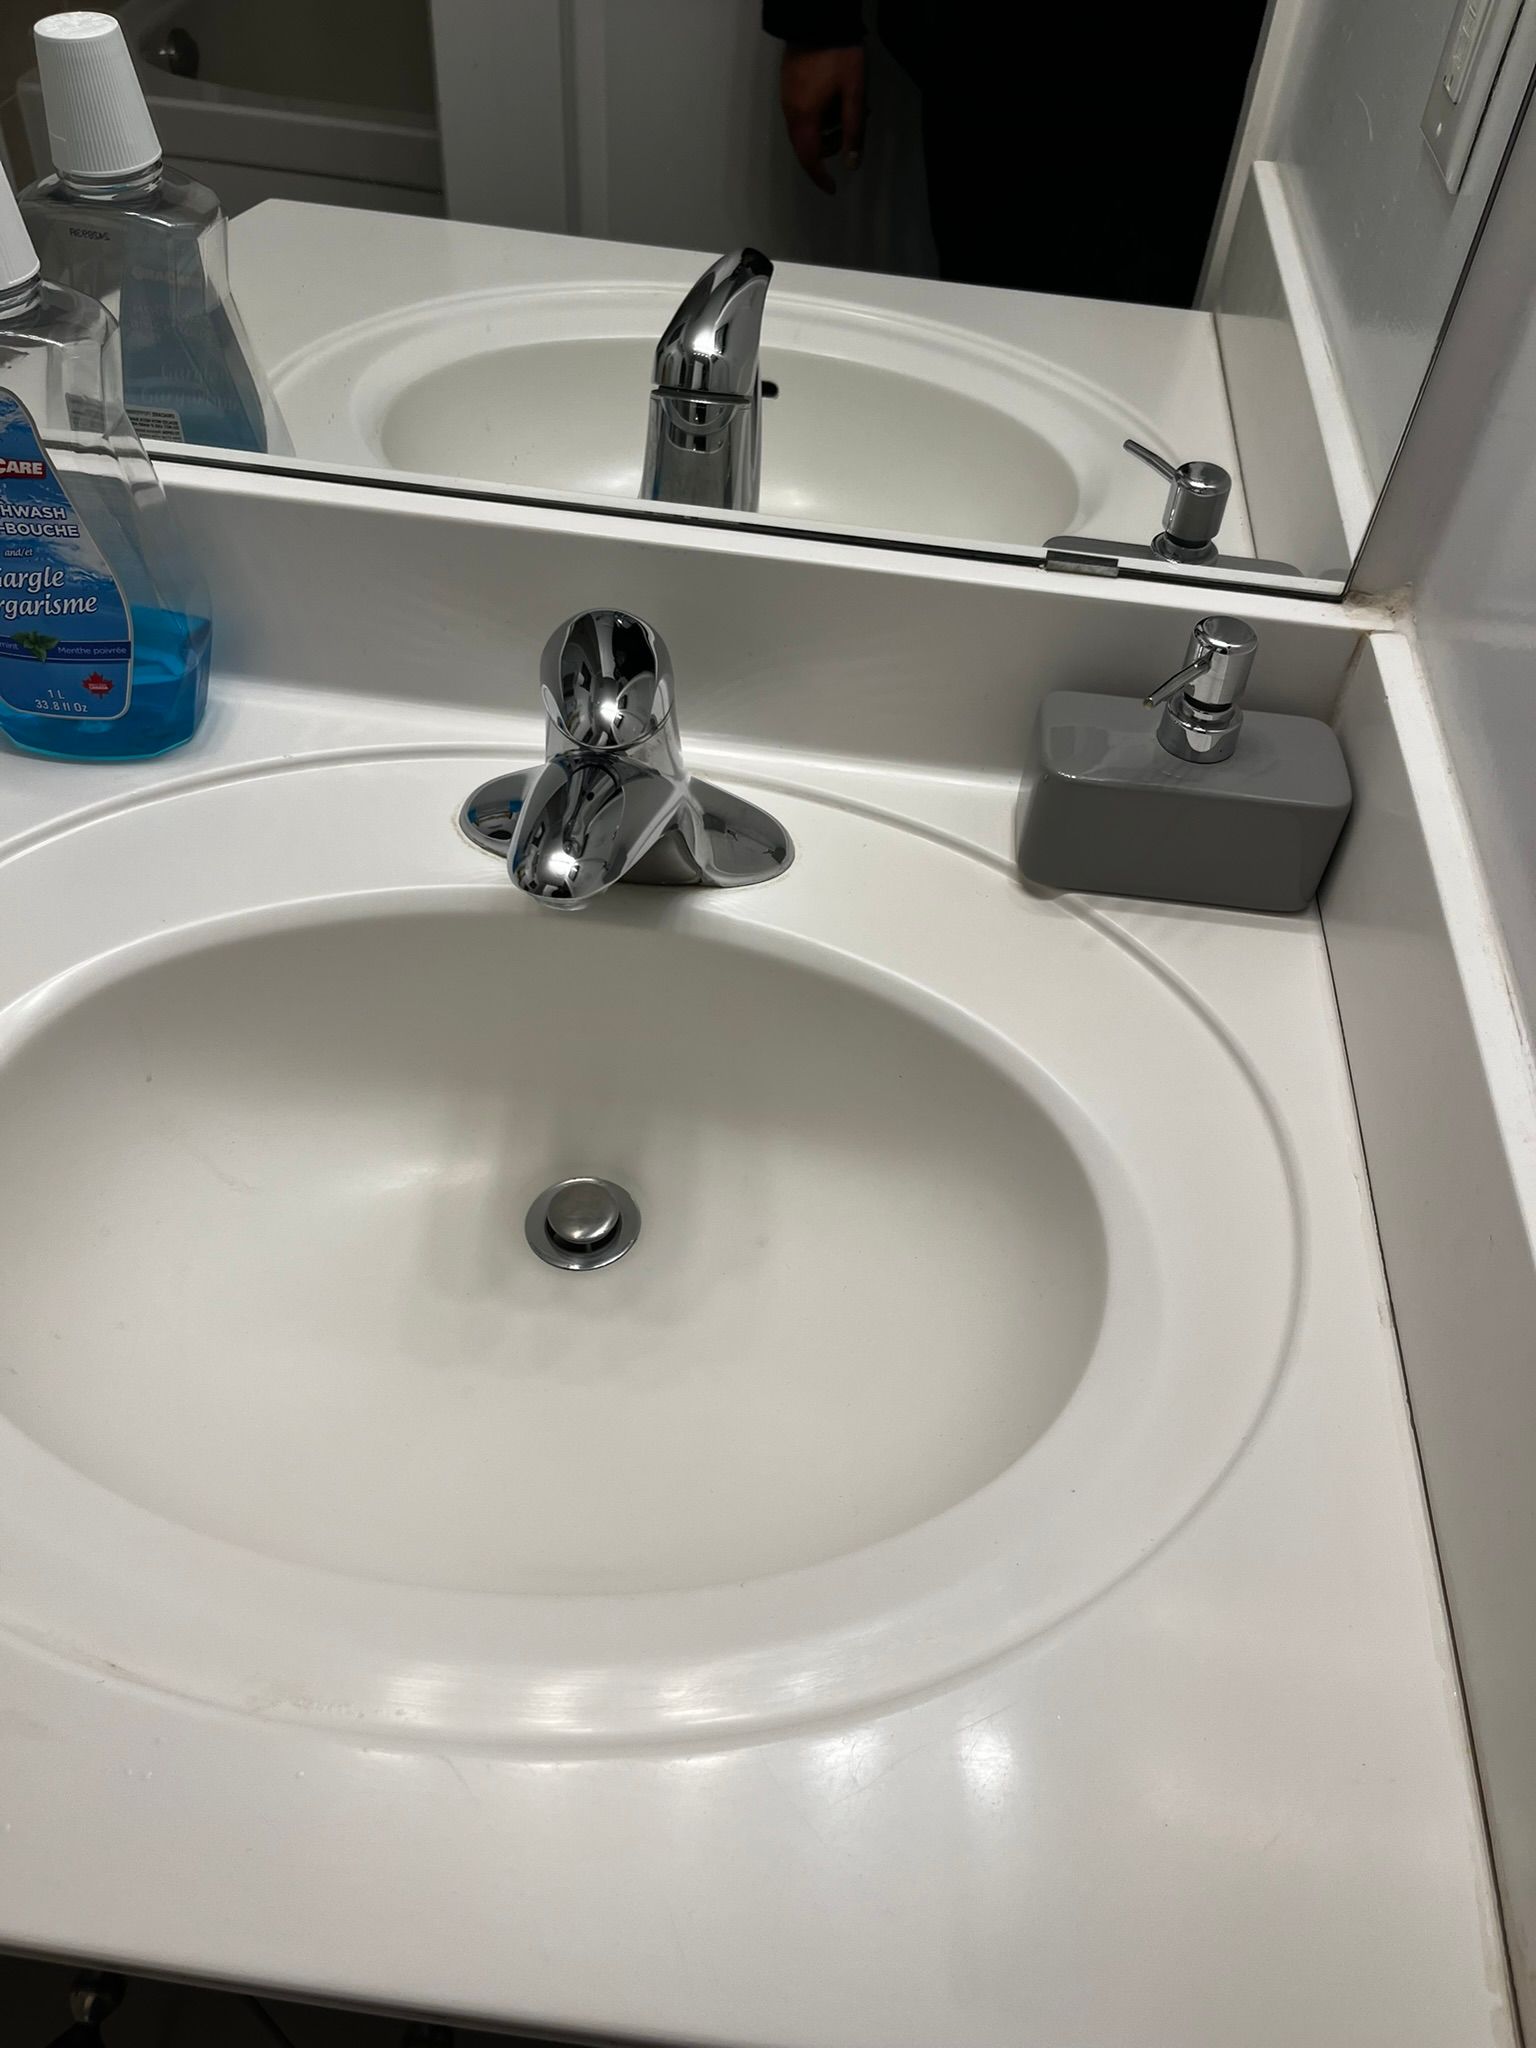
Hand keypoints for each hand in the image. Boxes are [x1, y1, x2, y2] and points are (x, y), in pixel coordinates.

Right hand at [779, 44, 865, 193]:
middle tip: (852, 134)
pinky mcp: (788, 84)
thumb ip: (854, 131)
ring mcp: (787, 97)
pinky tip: (836, 100)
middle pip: (806, 145)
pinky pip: (802, 112)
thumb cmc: (839, 56)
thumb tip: (851, 165)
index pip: (808, 159)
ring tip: (850, 111)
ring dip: (827, 129)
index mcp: (804, 117)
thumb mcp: (855, 94)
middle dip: (829, 147)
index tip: (832, 189)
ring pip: (805, 128)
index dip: (820, 178)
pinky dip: (819, 117)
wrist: (817, 18)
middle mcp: (790, 111)